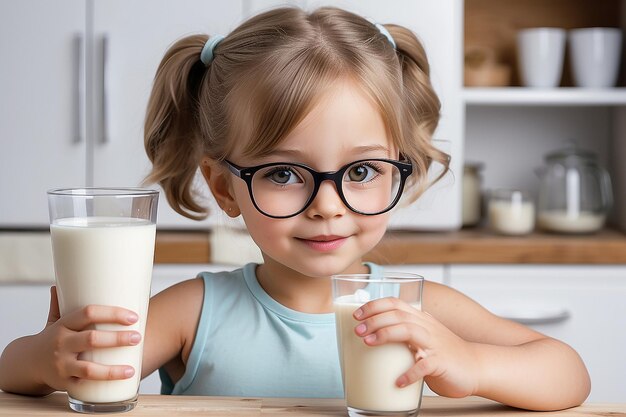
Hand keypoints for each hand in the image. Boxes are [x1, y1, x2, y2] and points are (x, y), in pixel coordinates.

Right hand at [37, 286, 141, 390]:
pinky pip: (85, 384)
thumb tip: (64, 279)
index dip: (112, 313)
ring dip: (112, 369)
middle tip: (138, 336)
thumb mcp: (56, 319)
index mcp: (63, 324)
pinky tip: (117, 383)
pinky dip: (102, 384)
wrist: (27, 363)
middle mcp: (61, 343)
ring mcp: (61, 364)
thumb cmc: (52, 337)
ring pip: (89, 368)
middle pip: (92, 339)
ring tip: (132, 368)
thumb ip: (64, 302)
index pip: (89, 313)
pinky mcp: (63, 382)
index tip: (133, 316)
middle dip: (117, 338)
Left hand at [353, 297, 479, 397]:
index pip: (395, 303)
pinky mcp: (442, 363)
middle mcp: (427, 327)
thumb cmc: (443, 354)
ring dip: (386, 335)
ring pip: (409, 331)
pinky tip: (397, 381)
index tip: (357, 314)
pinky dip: (409, 373)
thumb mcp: (422, 337)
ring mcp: (435, 344)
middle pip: (398, 315)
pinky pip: (424, 366)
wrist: (476, 367)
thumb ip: (403, 333)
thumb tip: (373, 337)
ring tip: (368, 343)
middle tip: (357, 330)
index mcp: (420, 319)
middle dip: (374, 320)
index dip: (374, 306)